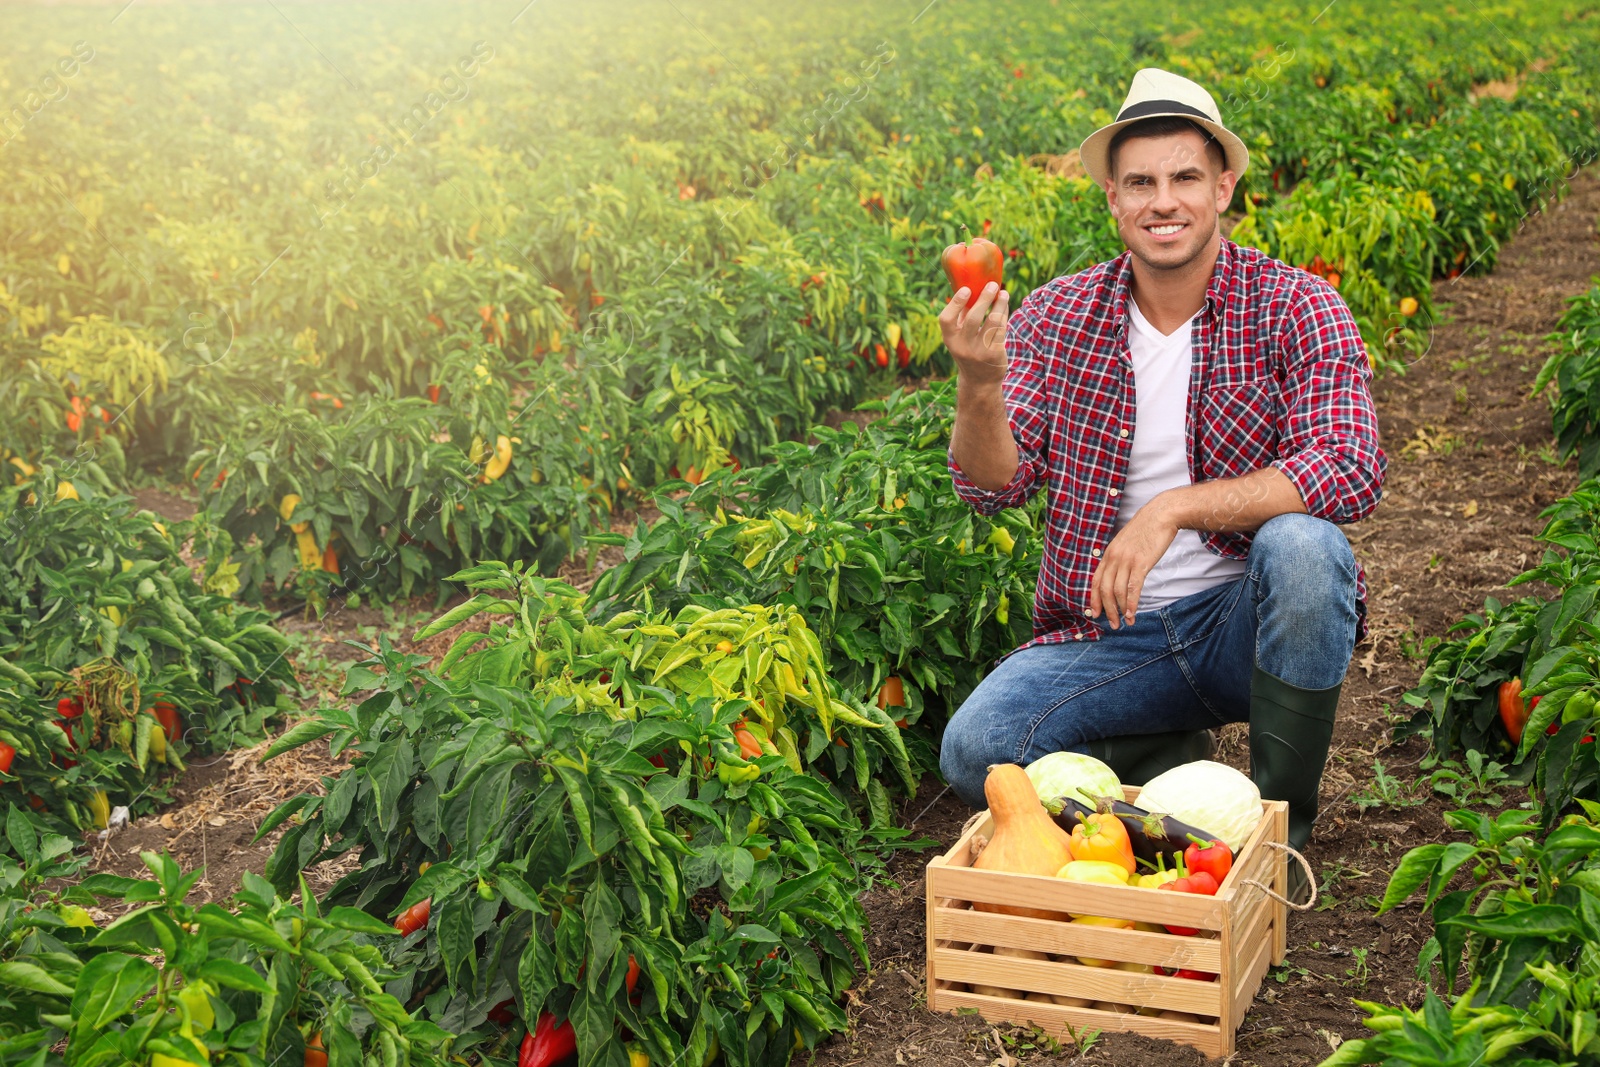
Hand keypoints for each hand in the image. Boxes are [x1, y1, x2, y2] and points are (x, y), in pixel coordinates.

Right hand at [938, 281, 1008, 385]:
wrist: (980, 381)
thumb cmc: (969, 350)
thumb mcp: (959, 337)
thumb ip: (961, 316)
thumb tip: (967, 285)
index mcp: (949, 339)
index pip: (946, 319)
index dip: (955, 303)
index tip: (966, 289)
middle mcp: (962, 346)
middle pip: (973, 317)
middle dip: (984, 298)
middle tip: (992, 285)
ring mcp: (979, 351)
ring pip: (992, 321)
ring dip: (999, 304)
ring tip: (1003, 293)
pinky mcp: (994, 353)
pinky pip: (1001, 329)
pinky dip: (1004, 314)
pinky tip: (1005, 305)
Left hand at [1088, 499, 1179, 629]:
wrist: (1161, 514)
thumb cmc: (1146, 529)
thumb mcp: (1126, 543)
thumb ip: (1120, 558)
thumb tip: (1119, 575)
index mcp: (1108, 554)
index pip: (1096, 581)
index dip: (1094, 599)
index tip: (1095, 613)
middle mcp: (1114, 558)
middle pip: (1105, 590)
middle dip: (1107, 610)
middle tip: (1112, 624)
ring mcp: (1127, 560)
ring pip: (1118, 592)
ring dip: (1121, 610)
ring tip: (1126, 622)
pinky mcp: (1141, 563)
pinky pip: (1133, 588)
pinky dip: (1132, 603)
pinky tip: (1133, 613)